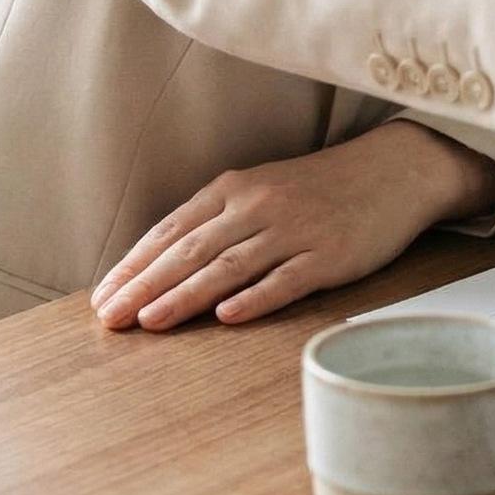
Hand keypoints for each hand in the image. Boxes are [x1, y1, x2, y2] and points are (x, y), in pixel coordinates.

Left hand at [90, 122, 482, 330]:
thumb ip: (219, 222)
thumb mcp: (264, 191)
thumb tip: (165, 268)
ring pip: (228, 266)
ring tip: (150, 323)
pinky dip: (254, 298)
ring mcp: (294, 230)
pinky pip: (285, 279)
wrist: (392, 171)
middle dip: (145, 286)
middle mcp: (259, 206)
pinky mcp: (329, 255)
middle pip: (191, 250)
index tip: (102, 298)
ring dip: (185, 296)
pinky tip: (227, 317)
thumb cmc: (319, 188)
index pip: (172, 230)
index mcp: (236, 189)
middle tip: (109, 318)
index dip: (134, 265)